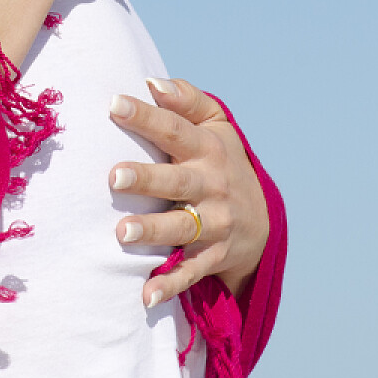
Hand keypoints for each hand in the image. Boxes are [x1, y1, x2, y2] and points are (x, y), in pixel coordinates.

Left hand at [108, 78, 269, 305]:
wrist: (262, 220)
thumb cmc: (223, 162)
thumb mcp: (216, 126)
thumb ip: (187, 100)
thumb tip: (152, 82)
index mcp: (207, 149)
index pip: (174, 129)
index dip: (146, 116)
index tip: (114, 104)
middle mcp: (211, 186)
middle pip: (176, 181)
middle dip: (147, 179)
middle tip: (115, 176)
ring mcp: (214, 224)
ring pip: (181, 228)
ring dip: (152, 232)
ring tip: (122, 233)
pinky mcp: (213, 256)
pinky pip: (190, 272)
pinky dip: (170, 285)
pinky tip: (146, 295)